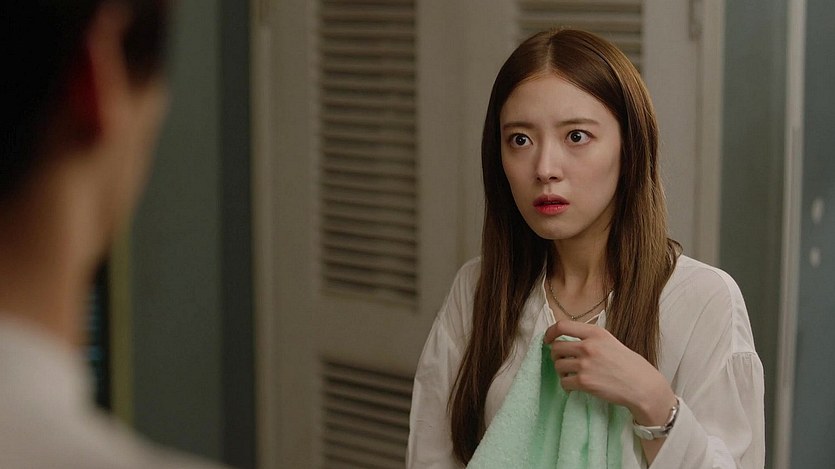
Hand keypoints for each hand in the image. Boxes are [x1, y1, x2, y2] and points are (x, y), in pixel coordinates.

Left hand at [543, 320, 675, 425]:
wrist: (642, 385)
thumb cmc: (628, 364)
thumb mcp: (610, 342)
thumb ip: (590, 339)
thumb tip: (565, 341)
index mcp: (595, 333)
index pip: (562, 326)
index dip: (550, 333)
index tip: (547, 340)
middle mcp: (588, 346)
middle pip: (556, 348)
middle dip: (555, 356)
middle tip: (562, 362)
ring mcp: (585, 364)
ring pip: (558, 366)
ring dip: (561, 371)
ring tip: (571, 375)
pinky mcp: (584, 381)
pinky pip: (564, 382)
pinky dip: (566, 385)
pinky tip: (574, 386)